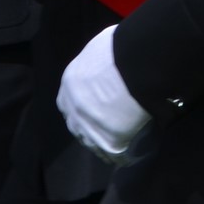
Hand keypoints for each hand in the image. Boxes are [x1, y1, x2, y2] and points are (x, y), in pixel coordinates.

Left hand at [58, 25, 150, 160]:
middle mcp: (73, 109)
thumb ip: (95, 61)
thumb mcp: (99, 48)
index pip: (67, 102)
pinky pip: (112, 154)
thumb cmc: (120, 48)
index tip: (92, 108)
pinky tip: (129, 152)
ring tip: (119, 142)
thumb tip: (104, 63)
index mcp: (69, 84)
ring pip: (91, 142)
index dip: (79, 106)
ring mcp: (89, 128)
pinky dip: (120, 154)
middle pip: (76, 125)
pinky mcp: (109, 142)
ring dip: (102, 143)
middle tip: (105, 126)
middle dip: (87, 127)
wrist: (136, 64)